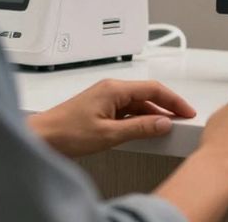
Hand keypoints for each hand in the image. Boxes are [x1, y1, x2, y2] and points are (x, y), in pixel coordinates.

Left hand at [27, 79, 195, 158]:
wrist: (41, 138)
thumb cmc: (65, 132)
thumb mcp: (108, 134)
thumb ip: (139, 128)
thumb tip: (162, 123)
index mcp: (114, 88)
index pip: (153, 88)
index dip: (173, 100)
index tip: (186, 111)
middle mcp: (110, 89)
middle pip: (147, 94)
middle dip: (166, 106)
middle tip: (180, 119)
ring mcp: (104, 97)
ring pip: (137, 102)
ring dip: (152, 113)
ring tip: (164, 128)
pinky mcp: (100, 107)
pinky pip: (127, 109)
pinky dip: (139, 118)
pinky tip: (143, 130)